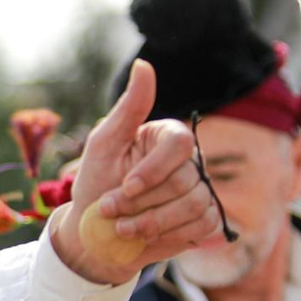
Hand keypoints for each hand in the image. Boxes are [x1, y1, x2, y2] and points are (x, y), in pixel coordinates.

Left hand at [50, 60, 223, 286]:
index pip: (180, 144)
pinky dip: (167, 235)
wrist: (95, 233)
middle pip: (185, 180)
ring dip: (151, 222)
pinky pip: (200, 226)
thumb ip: (129, 107)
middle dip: (141, 202)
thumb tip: (144, 64)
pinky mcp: (204, 219)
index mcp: (166, 137)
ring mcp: (200, 190)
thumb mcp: (104, 144)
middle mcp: (189, 161)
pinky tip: (144, 236)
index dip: (154, 170)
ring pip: (194, 205)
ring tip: (121, 228)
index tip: (126, 187)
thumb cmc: (95, 183)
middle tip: (109, 210)